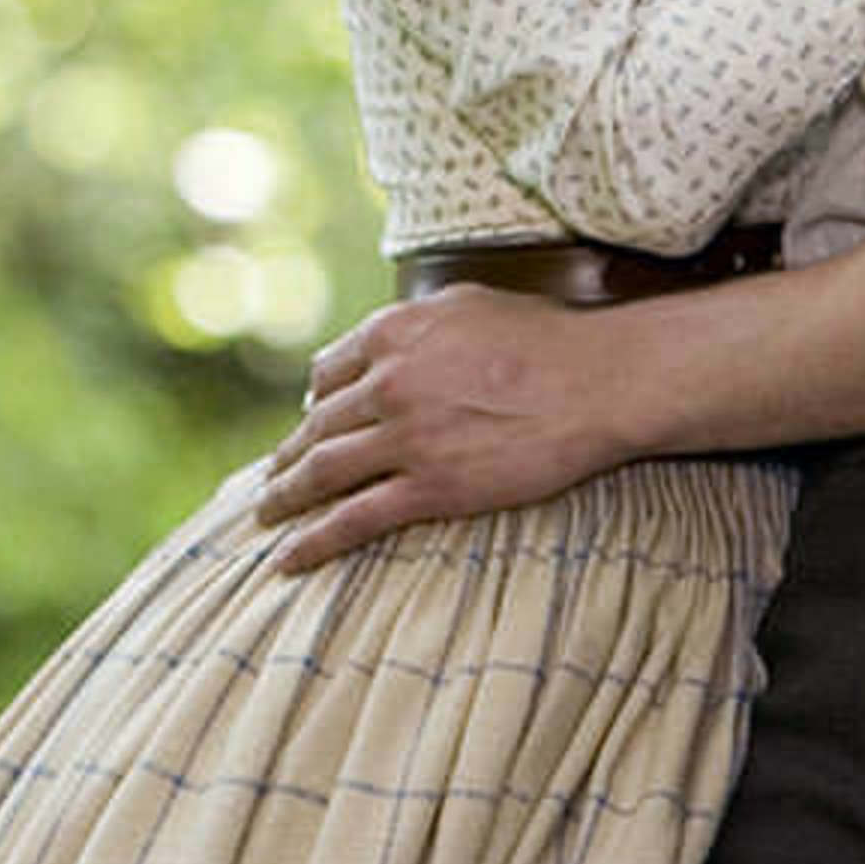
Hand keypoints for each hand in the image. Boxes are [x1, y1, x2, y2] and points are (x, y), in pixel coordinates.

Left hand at [251, 285, 630, 572]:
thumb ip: (416, 322)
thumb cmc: (547, 339)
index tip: (310, 424)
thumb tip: (387, 338)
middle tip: (272, 479)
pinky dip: (314, 541)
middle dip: (289, 456)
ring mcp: (406, 436)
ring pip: (324, 471)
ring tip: (267, 514)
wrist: (598, 382)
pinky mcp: (431, 487)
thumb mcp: (467, 305)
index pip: (328, 374)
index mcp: (392, 334)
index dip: (315, 403)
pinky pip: (355, 518)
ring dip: (286, 496)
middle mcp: (387, 382)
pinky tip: (289, 558)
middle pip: (318, 426)